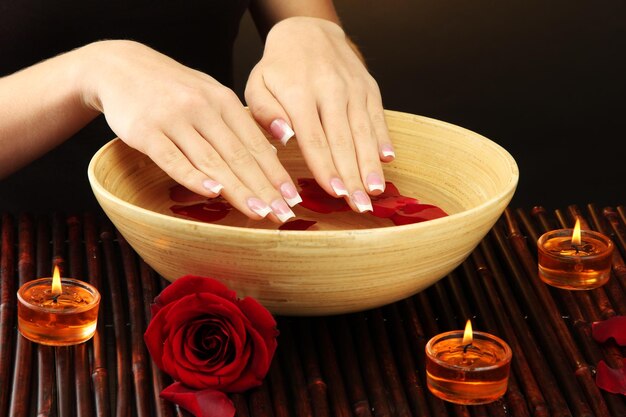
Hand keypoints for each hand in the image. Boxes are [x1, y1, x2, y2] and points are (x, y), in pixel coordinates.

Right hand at [79, 40, 298, 222]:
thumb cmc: (171, 88)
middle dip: (264, 188)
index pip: (255, 144)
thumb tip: (271, 151)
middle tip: (282, 214)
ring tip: (259, 212)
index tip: (292, 198)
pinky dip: (193, 177)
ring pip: (211, 160)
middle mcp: (203, 108)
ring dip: (238, 190)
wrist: (120, 67)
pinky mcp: (146, 131)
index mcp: (223, 101)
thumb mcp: (209, 94)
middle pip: (239, 155)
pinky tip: (212, 194)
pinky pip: (173, 158)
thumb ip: (236, 122)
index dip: (275, 173)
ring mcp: (174, 119)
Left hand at [245, 16, 394, 212]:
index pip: (314, 138)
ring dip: (370, 164)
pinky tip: (388, 161)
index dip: (326, 168)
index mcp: (299, 93)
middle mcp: (330, 90)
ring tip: (375, 191)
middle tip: (360, 206)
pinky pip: (378, 116)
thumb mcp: (258, 83)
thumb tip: (282, 137)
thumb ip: (264, 110)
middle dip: (352, 176)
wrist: (309, 31)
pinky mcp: (369, 87)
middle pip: (343, 140)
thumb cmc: (279, 67)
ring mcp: (353, 88)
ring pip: (364, 132)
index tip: (334, 193)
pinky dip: (384, 139)